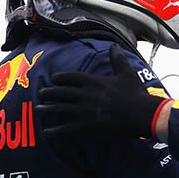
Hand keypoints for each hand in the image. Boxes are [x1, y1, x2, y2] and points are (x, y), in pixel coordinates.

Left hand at [35, 44, 168, 137]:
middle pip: (60, 92)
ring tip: (38, 109)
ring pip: (58, 109)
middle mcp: (84, 94)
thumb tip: (114, 45)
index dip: (60, 78)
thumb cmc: (135, 93)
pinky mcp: (85, 126)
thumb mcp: (126, 73)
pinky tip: (46, 132)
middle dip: (48, 92)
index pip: (70, 77)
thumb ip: (117, 59)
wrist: (140, 114)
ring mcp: (83, 111)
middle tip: (41, 93)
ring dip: (46, 109)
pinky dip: (54, 130)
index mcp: (93, 81)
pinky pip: (64, 128)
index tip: (53, 79)